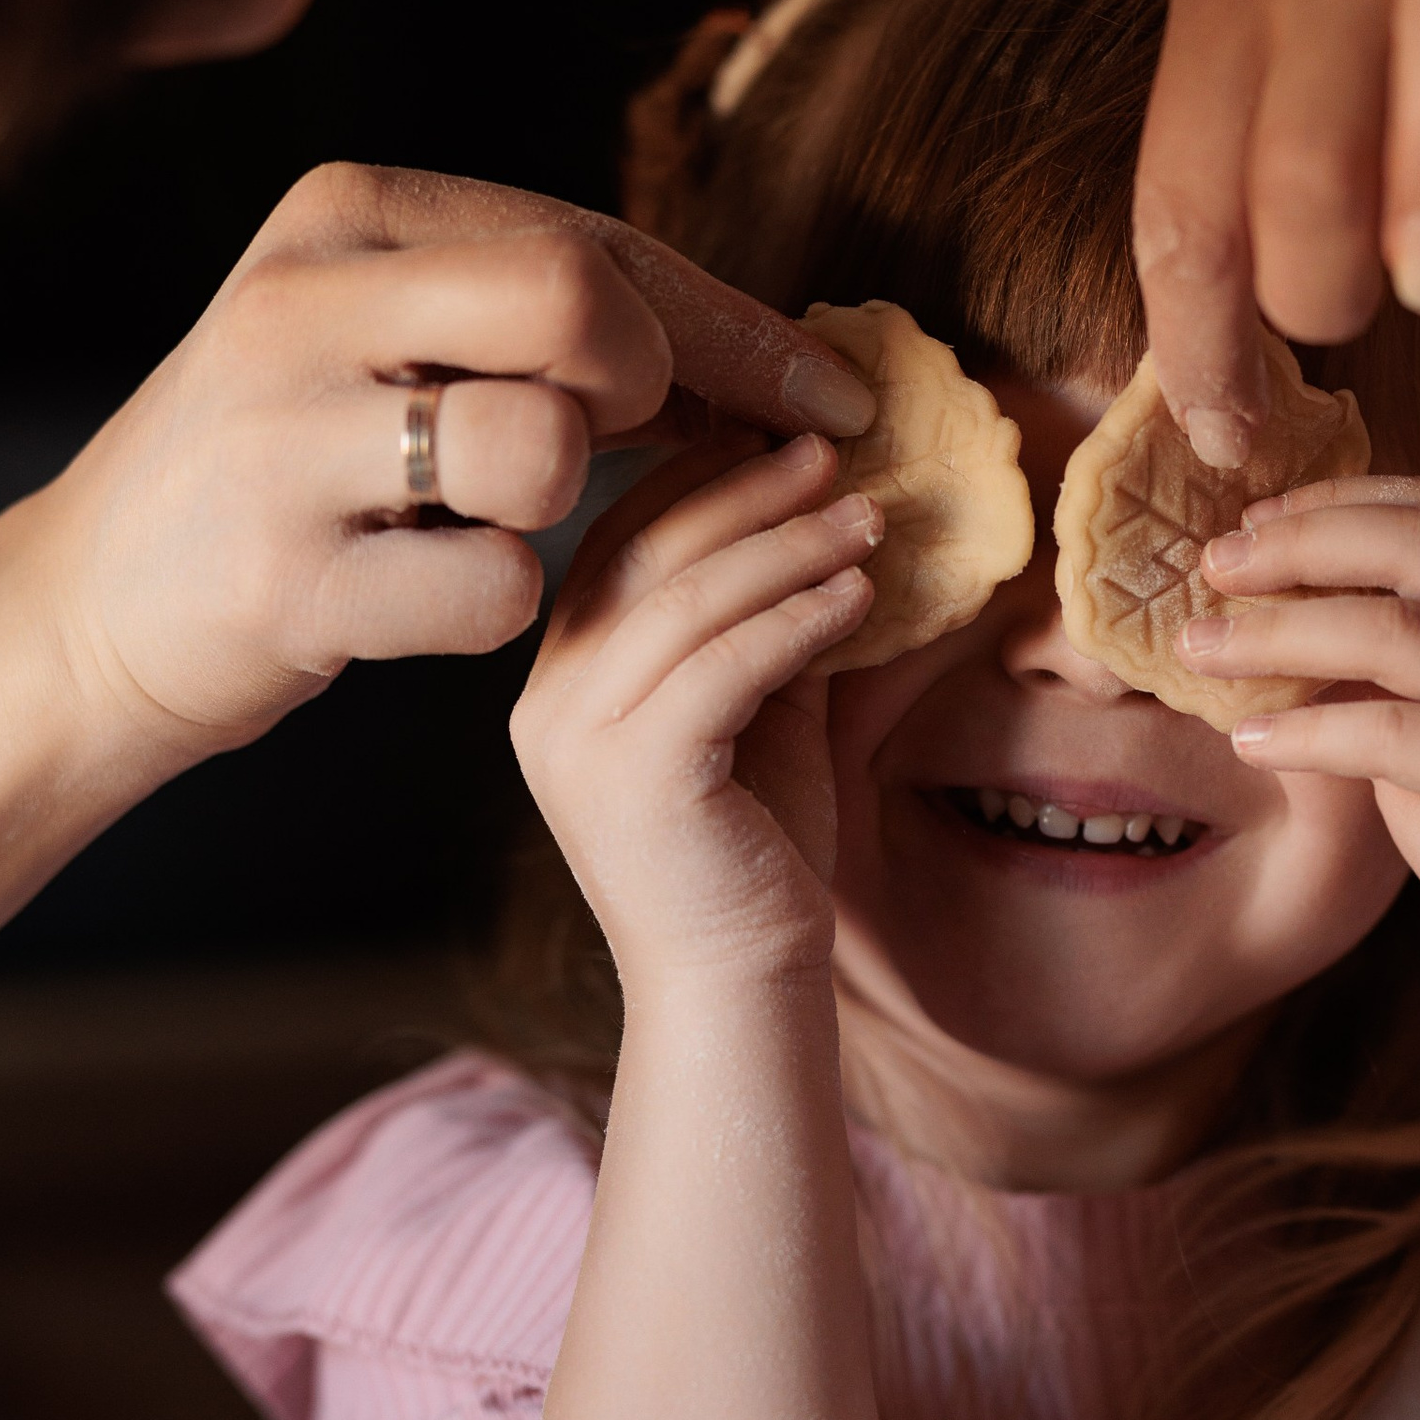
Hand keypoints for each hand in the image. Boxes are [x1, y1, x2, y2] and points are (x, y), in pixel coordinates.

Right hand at [44, 159, 874, 759]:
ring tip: (495, 511)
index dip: (735, 323)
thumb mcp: (383, 336)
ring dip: (563, 501)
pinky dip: (500, 605)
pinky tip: (440, 593)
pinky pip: (496, 587)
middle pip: (582, 303)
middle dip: (655, 383)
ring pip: (543, 448)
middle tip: (644, 441)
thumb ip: (538, 312)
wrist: (101, 604)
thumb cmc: (295, 465)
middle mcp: (303, 303)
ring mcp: (285, 443)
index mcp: (343, 215)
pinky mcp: (288, 581)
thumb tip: (761, 345)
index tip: (832, 391)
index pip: (594, 238)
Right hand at [511, 427, 879, 992]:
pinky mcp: (636, 774)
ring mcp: (581, 740)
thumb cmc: (754, 858)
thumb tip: (830, 522)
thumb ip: (767, 628)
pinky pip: (724, 663)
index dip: (699, 479)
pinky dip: (799, 616)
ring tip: (870, 516)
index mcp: (561, 684)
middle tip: (832, 453)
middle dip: (745, 491)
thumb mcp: (758, 717)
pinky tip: (860, 594)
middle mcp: (550, 705)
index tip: (782, 433)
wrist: (740, 987)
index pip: (618, 545)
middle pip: (644, 553)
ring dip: (787, 545)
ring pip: (686, 599)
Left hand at [1185, 470, 1419, 1035]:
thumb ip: (1387, 665)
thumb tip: (1271, 610)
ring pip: (1398, 630)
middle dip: (1302, 543)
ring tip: (1198, 648)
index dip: (1335, 501)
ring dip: (1281, 632)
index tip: (1248, 523)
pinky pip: (1397, 734)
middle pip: (1419, 543)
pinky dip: (1310, 732)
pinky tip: (1247, 742)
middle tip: (1211, 564)